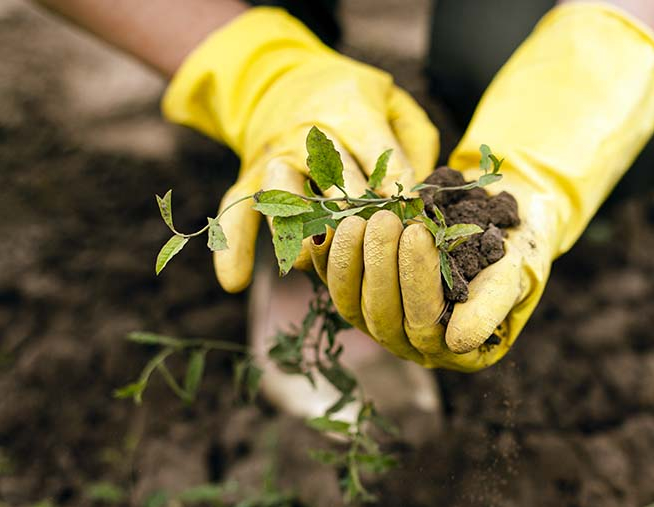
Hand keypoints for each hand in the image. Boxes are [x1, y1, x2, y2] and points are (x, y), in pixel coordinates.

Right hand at [161, 7, 437, 292]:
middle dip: (355, 212)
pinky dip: (234, 246)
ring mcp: (275, 157)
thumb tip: (420, 194)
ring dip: (301, 230)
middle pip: (332, 177)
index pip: (380, 154)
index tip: (415, 218)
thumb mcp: (394, 104)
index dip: (399, 188)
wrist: (283, 76)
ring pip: (284, 196)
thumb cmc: (355, 100)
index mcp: (350, 111)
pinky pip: (237, 212)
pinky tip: (235, 281)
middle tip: (372, 240)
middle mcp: (307, 134)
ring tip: (312, 257)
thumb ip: (413, 142)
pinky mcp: (250, 178)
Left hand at [306, 179, 548, 371]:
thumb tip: (458, 342)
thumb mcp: (514, 274)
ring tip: (361, 218)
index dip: (417, 281)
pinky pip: (333, 282)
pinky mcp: (359, 294)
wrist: (499, 220)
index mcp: (457, 348)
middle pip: (383, 316)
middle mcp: (415, 343)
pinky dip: (327, 255)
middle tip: (387, 219)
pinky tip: (329, 225)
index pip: (425, 325)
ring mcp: (383, 320)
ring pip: (352, 303)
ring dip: (351, 259)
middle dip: (381, 265)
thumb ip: (491, 307)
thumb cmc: (513, 249)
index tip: (420, 233)